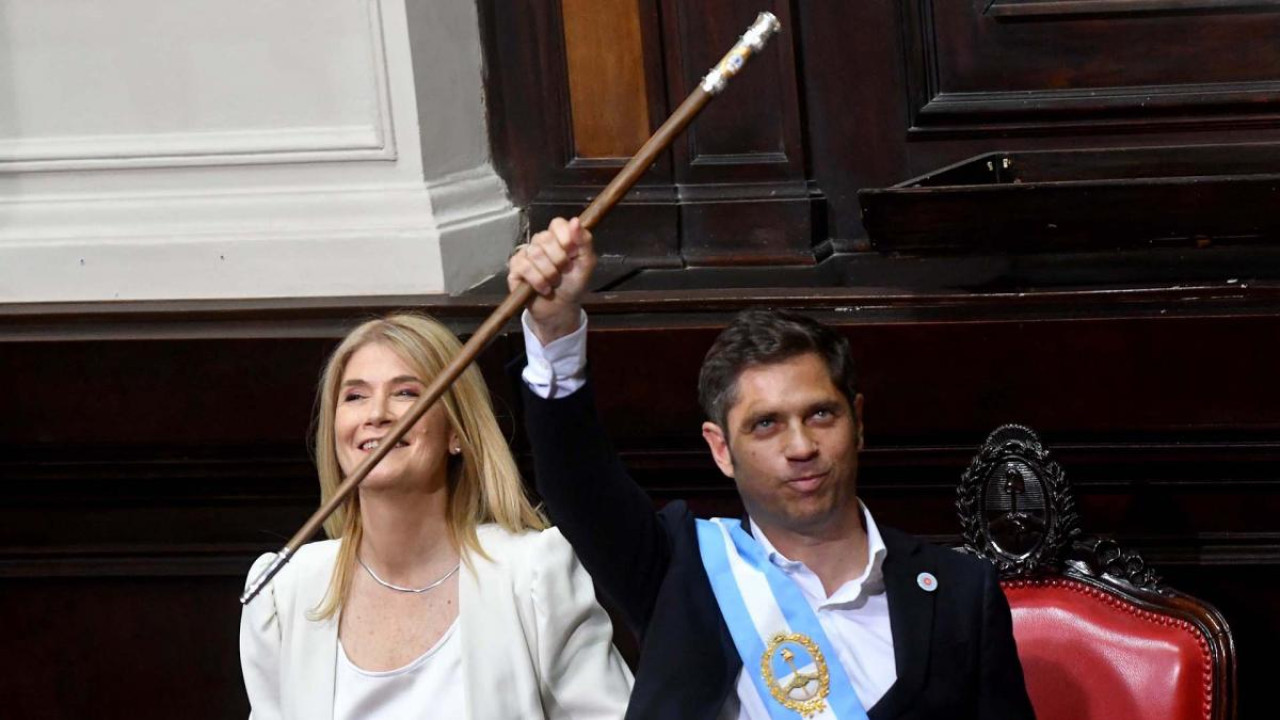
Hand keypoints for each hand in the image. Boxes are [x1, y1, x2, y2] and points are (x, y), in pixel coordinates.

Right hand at [507, 217, 595, 344]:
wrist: (560, 308)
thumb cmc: (573, 284)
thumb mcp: (586, 263)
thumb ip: (584, 241)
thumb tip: (575, 221)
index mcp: (558, 237)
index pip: (557, 223)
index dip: (565, 237)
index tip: (572, 253)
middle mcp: (540, 242)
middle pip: (545, 237)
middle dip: (559, 259)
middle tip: (564, 271)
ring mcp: (526, 254)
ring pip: (535, 253)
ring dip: (549, 273)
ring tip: (554, 282)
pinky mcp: (515, 268)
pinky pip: (524, 266)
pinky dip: (537, 280)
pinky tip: (544, 288)